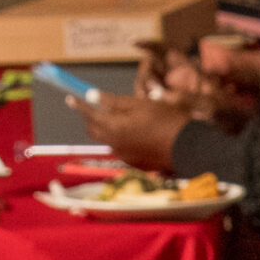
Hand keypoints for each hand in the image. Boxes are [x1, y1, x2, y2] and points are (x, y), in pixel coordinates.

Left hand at [69, 90, 190, 171]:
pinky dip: (123, 140)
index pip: (89, 113)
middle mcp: (114, 144)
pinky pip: (122, 149)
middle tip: (97, 107)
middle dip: (92, 118)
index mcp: (113, 127)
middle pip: (93, 130)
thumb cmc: (165, 120)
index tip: (71, 97)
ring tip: (123, 120)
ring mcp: (124, 156)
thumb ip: (114, 101)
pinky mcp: (134, 164)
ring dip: (109, 129)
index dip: (79, 104)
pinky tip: (137, 134)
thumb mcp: (140, 104)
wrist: (187, 148)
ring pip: (108, 140)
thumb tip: (92, 95)